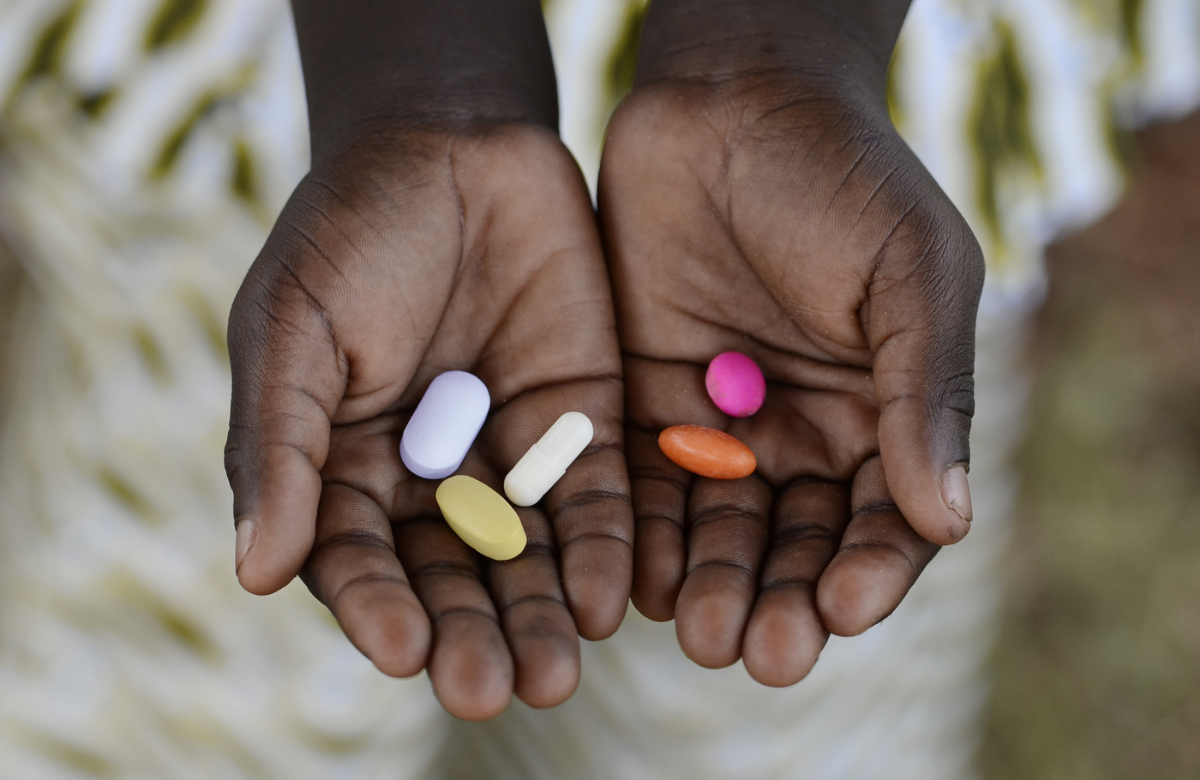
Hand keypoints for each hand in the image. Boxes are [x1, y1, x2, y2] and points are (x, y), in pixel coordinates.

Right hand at [225, 122, 630, 718]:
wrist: (455, 143)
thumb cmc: (353, 231)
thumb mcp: (295, 328)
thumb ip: (281, 445)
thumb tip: (252, 572)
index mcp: (346, 466)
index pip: (358, 558)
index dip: (376, 605)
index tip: (403, 650)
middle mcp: (431, 477)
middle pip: (450, 576)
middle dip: (470, 632)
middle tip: (490, 688)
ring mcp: (510, 453)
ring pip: (527, 555)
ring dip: (539, 615)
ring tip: (554, 672)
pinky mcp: (583, 423)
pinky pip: (596, 498)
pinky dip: (603, 548)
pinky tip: (609, 597)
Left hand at [598, 0, 982, 686]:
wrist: (728, 101)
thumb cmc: (841, 175)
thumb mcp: (912, 272)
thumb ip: (926, 392)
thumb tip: (948, 523)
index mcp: (880, 414)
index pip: (882, 518)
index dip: (870, 568)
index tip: (846, 607)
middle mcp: (800, 434)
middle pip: (794, 543)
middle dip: (782, 598)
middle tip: (763, 650)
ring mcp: (717, 425)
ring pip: (716, 529)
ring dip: (711, 584)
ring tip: (700, 630)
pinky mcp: (639, 405)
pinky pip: (641, 486)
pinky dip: (641, 536)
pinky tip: (635, 580)